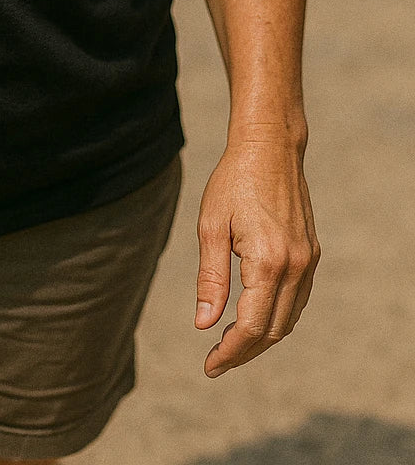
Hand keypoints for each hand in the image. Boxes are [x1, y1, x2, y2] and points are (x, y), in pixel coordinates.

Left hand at [195, 136, 318, 376]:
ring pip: (288, 320)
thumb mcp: (210, 226)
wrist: (270, 148)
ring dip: (260, 339)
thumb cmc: (233, 181)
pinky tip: (253, 318)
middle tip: (215, 362)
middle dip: (243, 353)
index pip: (250, 327)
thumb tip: (203, 324)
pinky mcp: (311, 254)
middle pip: (272, 331)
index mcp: (268, 261)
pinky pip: (296, 301)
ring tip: (229, 346)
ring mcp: (308, 261)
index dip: (228, 352)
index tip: (208, 366)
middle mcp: (295, 267)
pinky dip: (276, 318)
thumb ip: (210, 278)